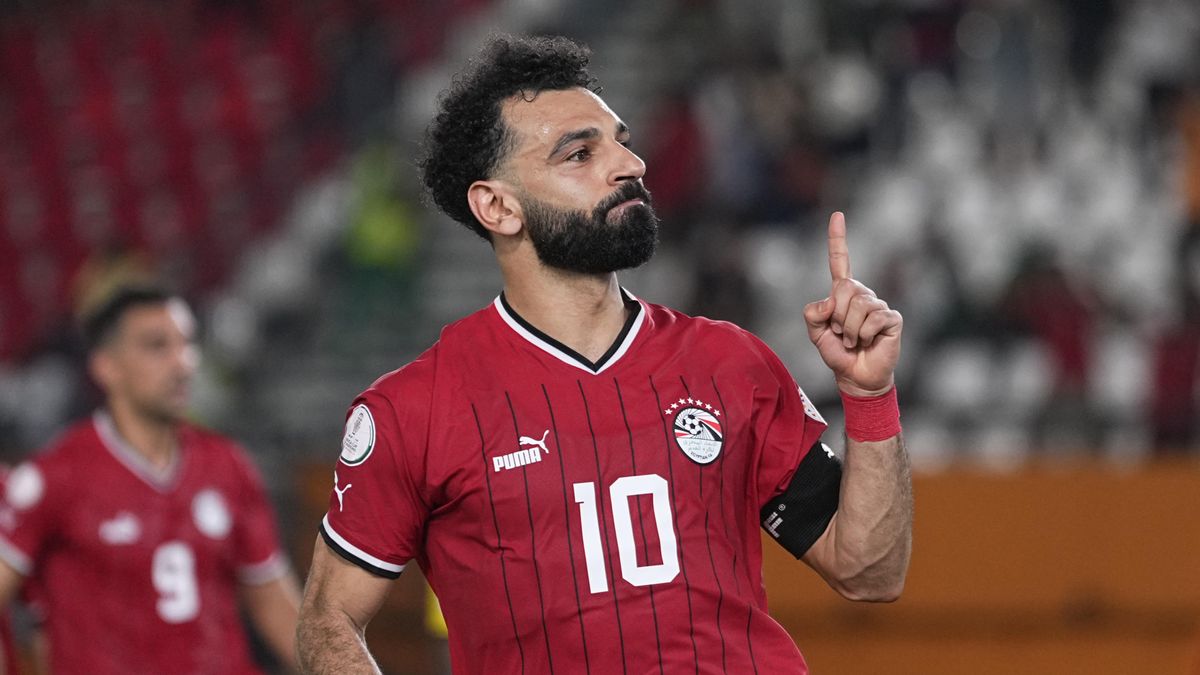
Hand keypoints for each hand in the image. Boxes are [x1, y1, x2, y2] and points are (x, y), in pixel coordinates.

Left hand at [803, 212, 902, 396]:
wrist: (856, 376)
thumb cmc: (837, 353)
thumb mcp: (815, 333)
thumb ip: (812, 313)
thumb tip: (830, 300)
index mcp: (843, 293)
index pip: (840, 261)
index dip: (838, 239)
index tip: (837, 215)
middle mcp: (863, 294)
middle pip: (844, 289)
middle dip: (837, 316)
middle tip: (840, 334)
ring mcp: (879, 305)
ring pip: (858, 307)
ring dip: (849, 330)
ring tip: (853, 341)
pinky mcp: (892, 319)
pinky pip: (873, 320)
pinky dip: (863, 335)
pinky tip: (868, 342)